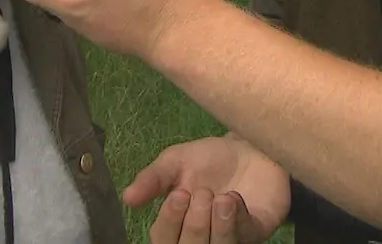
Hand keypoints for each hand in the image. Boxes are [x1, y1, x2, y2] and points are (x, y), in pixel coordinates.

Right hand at [125, 135, 290, 243]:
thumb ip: (153, 178)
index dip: (169, 222)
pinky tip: (234, 199)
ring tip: (221, 198)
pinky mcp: (254, 235)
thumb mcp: (175, 162)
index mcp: (176, 226)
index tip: (179, 194)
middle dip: (194, 225)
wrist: (250, 147)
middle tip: (202, 193)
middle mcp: (201, 238)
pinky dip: (236, 221)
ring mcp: (228, 239)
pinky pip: (243, 240)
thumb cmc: (209, 159)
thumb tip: (127, 198)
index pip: (163, 240)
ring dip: (217, 228)